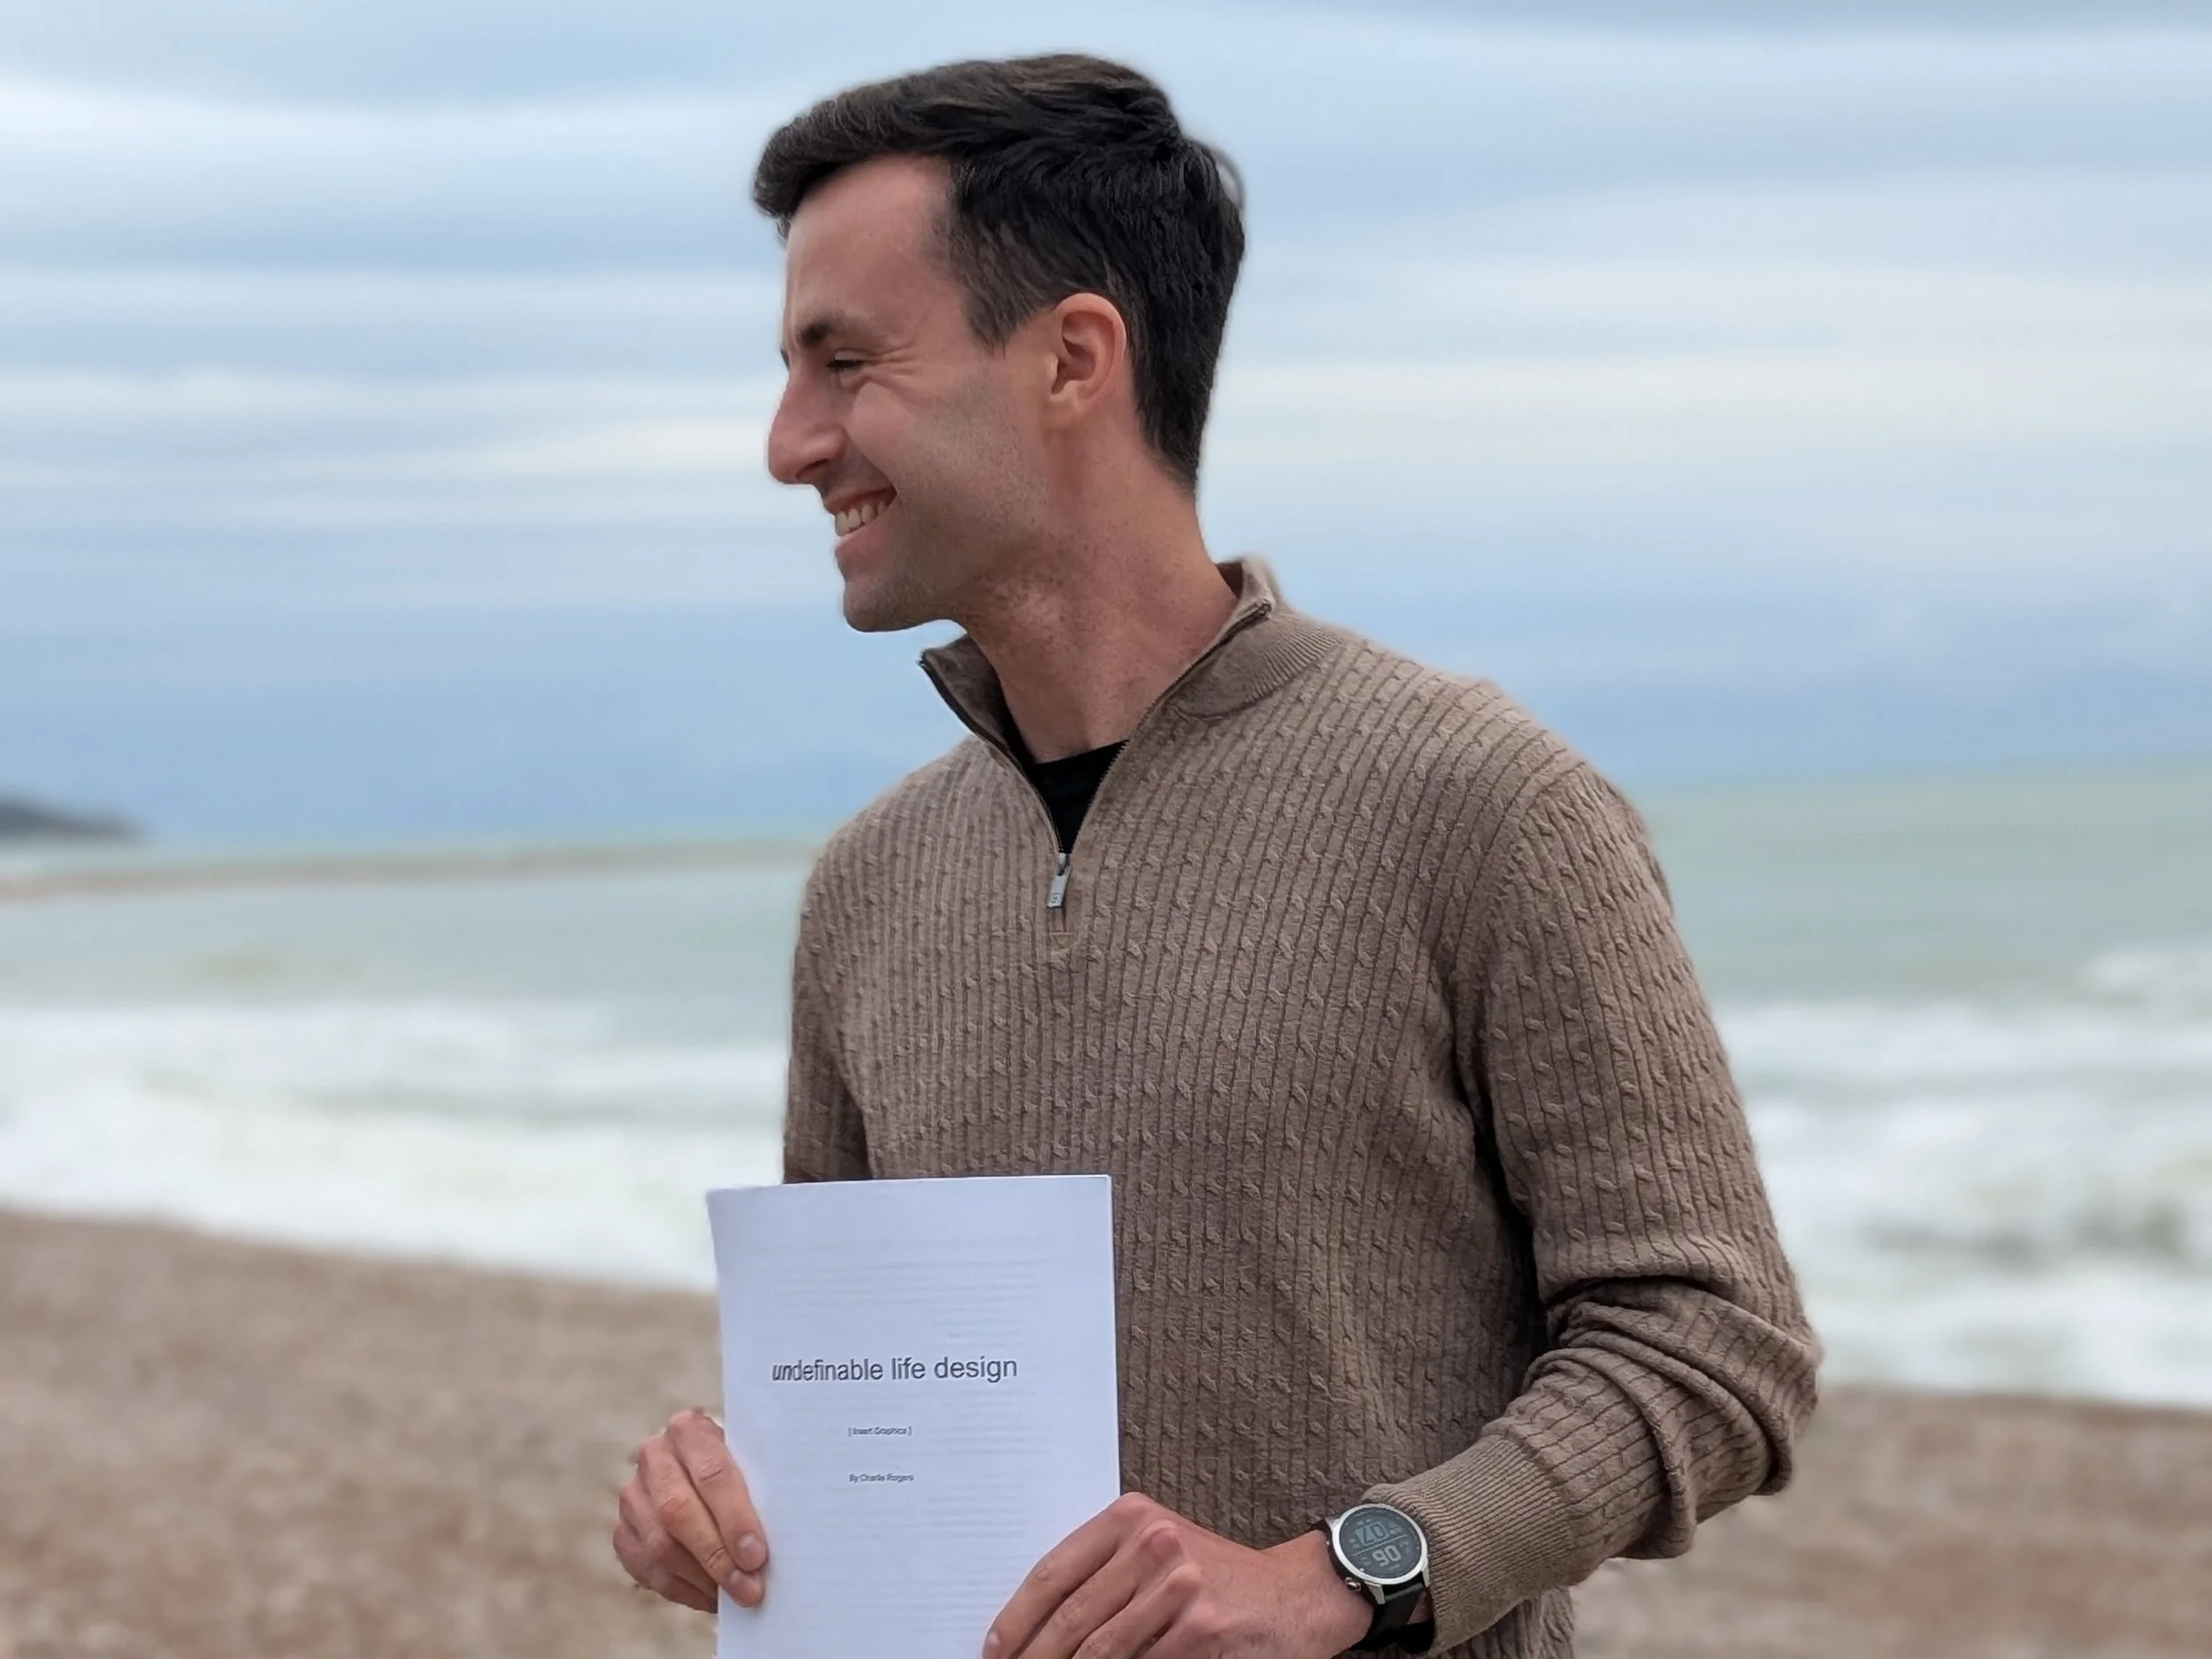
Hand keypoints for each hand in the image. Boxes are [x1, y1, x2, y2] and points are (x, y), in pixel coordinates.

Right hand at [611, 1408, 768, 1612]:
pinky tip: (710, 1596)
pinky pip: (647, 1569)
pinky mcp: (622, 1530)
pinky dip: (682, 1589)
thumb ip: (757, 1491)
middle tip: (748, 1588)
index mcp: (689, 1429)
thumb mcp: (751, 1464)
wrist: (702, 1471)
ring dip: (701, 1578)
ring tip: (735, 1595)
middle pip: (679, 1512)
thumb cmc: (739, 1470)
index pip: (712, 1474)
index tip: (757, 1555)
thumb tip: (777, 1542)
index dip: (734, 1518)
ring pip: (660, 1546)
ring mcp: (633, 1495)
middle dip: (717, 1556)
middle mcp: (654, 1457)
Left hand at [984, 1492, 1372, 1658]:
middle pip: (1072, 1616)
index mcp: (1131, 1517)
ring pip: (1100, 1651)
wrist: (1294, 1594)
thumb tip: (1033, 1626)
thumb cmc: (1214, 1576)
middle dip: (1034, 1657)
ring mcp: (1179, 1586)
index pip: (1054, 1572)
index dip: (1016, 1618)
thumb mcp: (1157, 1550)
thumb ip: (1103, 1573)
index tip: (993, 1651)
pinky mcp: (1202, 1629)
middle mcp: (1153, 1543)